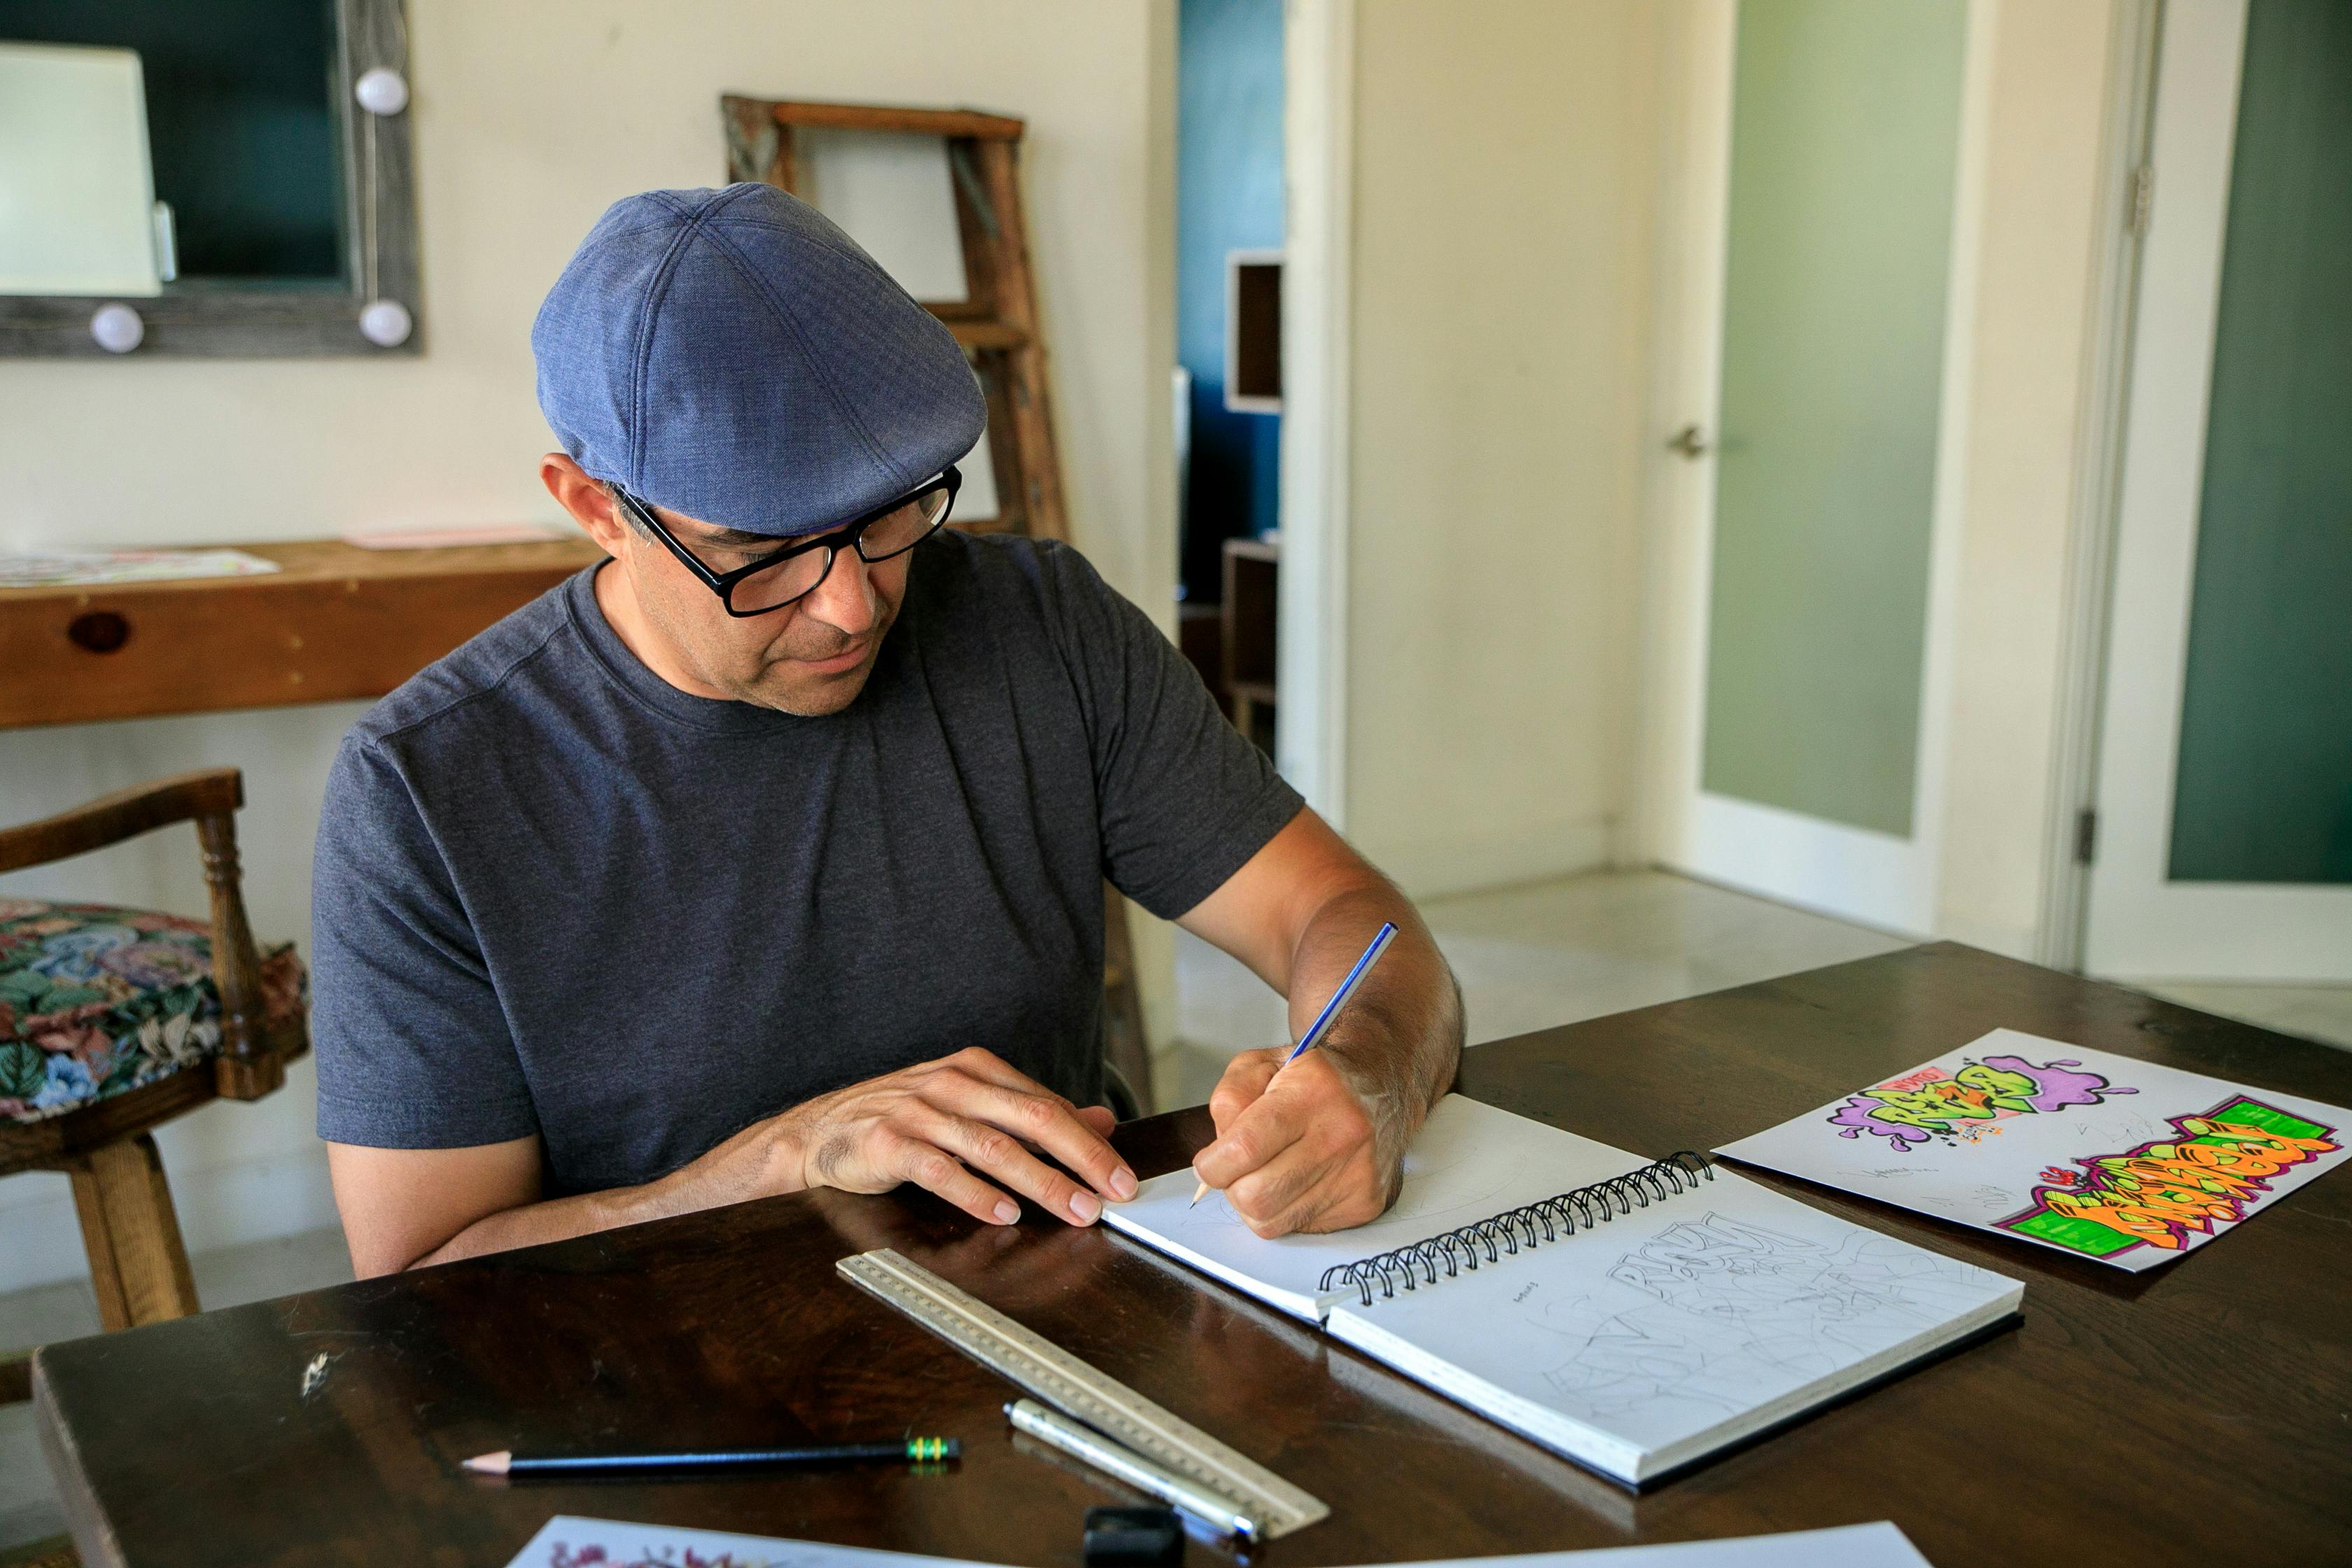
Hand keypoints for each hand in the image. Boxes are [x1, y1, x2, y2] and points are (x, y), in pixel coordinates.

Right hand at [778, 1047, 1134, 1225]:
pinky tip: (1003, 1214)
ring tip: (1073, 1209)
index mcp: (977, 1068)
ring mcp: (919, 1111)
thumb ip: (1032, 1113)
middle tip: (1114, 1192)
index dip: (1091, 1142)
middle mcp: (952, 1083)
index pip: (1048, 1104)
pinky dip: (976, 1194)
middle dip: (1081, 1158)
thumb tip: (1100, 1121)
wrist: (818, 1130)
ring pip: (993, 1146)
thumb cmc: (899, 1119)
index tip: (1123, 1175)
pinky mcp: (889, 1142)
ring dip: (1040, 1182)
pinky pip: (941, 1169)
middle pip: (1033, 1119)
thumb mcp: (969, 1105)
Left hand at [1190, 1046, 1406, 1237]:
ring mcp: (1358, 1174)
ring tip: (1268, 1173)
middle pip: (1256, 1196)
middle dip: (1232, 1186)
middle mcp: (1341, 1135)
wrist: (1380, 1084)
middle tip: (1238, 1168)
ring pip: (1273, 1222)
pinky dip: (1287, 1210)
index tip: (1209, 1162)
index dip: (1213, 1164)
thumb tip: (1217, 1154)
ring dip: (1256, 1203)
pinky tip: (1298, 1181)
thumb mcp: (1260, 1064)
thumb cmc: (1314, 1078)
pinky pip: (1300, 1228)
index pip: (1245, 1148)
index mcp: (1313, 1093)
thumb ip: (1229, 1099)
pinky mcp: (1366, 1203)